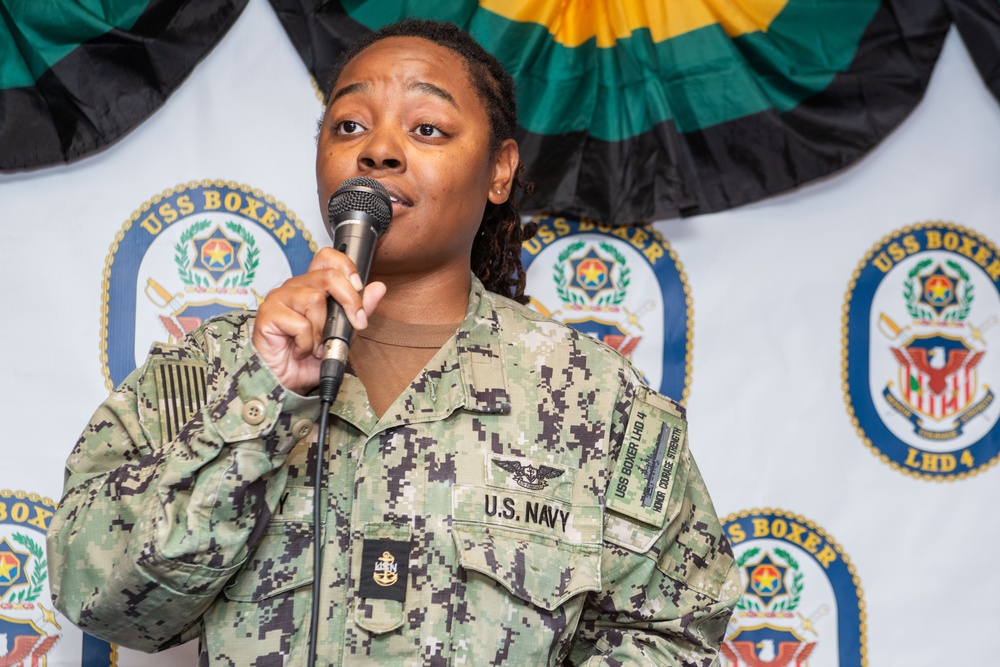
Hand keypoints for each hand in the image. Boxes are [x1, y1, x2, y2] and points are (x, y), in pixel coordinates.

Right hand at [252, 248, 385, 393]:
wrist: (288, 381)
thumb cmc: (311, 356)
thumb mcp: (344, 333)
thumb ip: (360, 309)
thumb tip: (379, 287)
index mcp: (312, 285)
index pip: (327, 258)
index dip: (346, 267)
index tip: (359, 288)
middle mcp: (295, 286)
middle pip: (328, 276)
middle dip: (349, 301)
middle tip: (354, 323)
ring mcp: (279, 298)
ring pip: (314, 300)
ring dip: (322, 330)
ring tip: (316, 345)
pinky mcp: (268, 314)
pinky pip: (299, 323)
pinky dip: (306, 343)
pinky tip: (299, 349)